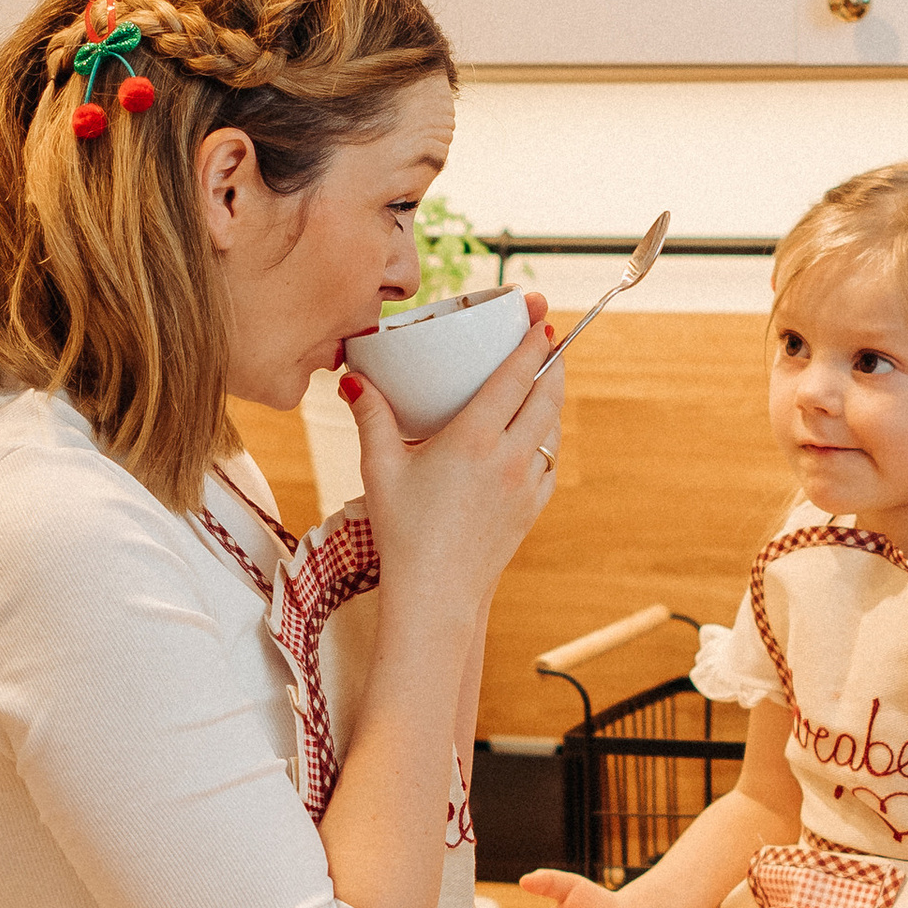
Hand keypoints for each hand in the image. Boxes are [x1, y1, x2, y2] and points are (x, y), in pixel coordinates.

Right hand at [345, 294, 563, 613]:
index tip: (538, 311)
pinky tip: (533, 434)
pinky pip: (550, 461)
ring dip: (552, 396)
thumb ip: (371, 419)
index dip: (531, 338)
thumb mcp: (379, 471)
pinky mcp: (533, 508)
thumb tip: (353, 379)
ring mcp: (527, 485)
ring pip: (553, 426)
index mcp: (474, 440)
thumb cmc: (403, 534)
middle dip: (552, 358)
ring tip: (543, 376)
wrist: (437, 596)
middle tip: (546, 335)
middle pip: (548, 393)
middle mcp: (510, 458)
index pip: (516, 375)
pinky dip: (546, 438)